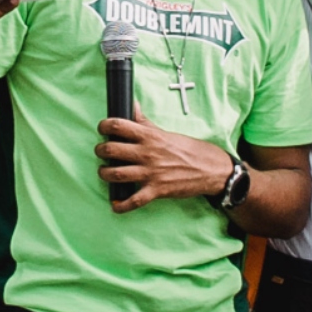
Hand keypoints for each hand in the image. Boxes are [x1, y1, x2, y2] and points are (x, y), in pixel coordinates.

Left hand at [98, 119, 234, 208]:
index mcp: (150, 136)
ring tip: (104, 172)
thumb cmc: (188, 149)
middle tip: (101, 151)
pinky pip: (134, 200)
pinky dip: (122, 205)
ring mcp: (151, 173)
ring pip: (117, 174)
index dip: (104, 126)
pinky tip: (116, 205)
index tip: (102, 129)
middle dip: (100, 150)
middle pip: (112, 149)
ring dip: (105, 174)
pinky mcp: (157, 190)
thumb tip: (133, 105)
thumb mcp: (166, 132)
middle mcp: (148, 153)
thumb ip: (145, 122)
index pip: (119, 126)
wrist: (210, 169)